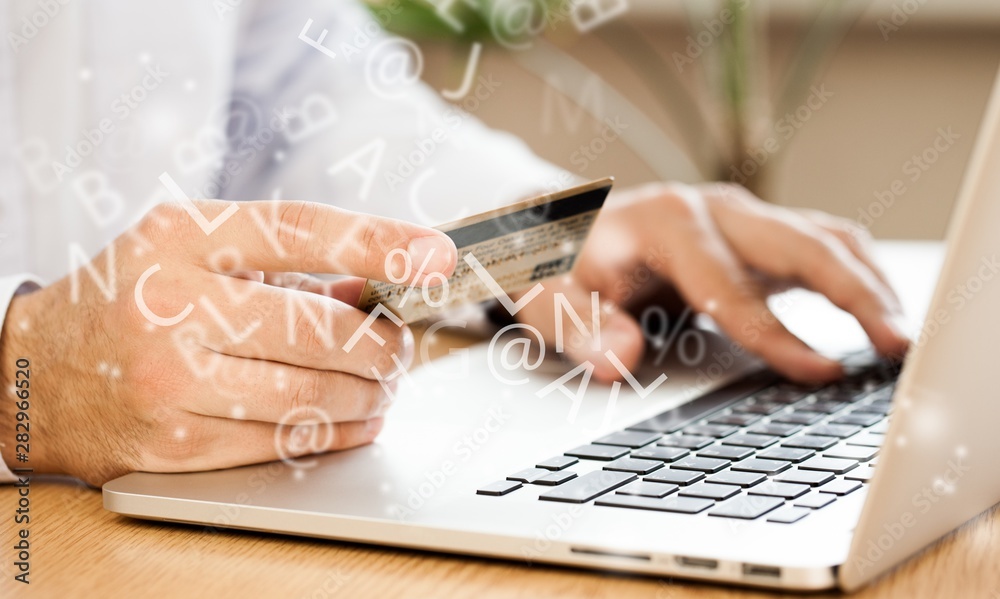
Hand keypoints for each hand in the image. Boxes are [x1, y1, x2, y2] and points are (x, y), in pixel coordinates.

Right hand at [0, 201, 456, 484]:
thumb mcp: (190, 245)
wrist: (33, 373)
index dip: (381, 242)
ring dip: (370, 393)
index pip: (303, 231)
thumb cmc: (128, 297)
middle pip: (324, 329)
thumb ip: (280, 259)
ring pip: (314, 395)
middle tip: (399, 346)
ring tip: (380, 383)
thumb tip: (371, 287)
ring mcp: (173, 382)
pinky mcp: (176, 446)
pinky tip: (351, 418)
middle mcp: (174, 306)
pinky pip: (286, 443)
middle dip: (384, 344)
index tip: (437, 255)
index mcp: (182, 238)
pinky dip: (338, 431)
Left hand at [515, 182, 908, 382]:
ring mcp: (739, 218)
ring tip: (899, 333)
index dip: (774, 334)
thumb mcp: (547, 294)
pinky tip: (874, 309)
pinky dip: (854, 273)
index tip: (819, 372)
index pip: (730, 287)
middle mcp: (714, 210)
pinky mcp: (753, 234)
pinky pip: (818, 245)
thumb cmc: (558, 260)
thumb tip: (619, 358)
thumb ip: (578, 326)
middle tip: (896, 342)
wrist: (561, 224)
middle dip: (854, 291)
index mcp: (667, 221)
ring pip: (823, 238)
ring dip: (867, 281)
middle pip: (801, 242)